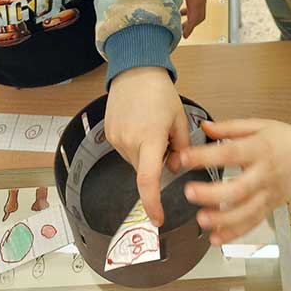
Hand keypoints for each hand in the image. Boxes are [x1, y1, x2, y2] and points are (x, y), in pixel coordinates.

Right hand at [104, 68, 189, 227]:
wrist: (134, 71)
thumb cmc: (160, 93)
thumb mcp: (180, 120)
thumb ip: (181, 149)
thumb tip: (175, 168)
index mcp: (150, 138)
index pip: (148, 180)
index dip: (152, 203)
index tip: (157, 219)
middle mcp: (129, 141)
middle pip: (145, 171)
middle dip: (158, 165)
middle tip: (167, 141)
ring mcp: (116, 138)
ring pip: (136, 162)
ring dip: (147, 154)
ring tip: (152, 127)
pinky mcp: (109, 134)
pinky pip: (127, 151)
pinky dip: (137, 147)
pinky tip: (141, 126)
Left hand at [179, 0, 208, 38]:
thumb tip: (162, 8)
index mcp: (196, 1)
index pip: (194, 19)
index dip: (189, 28)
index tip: (184, 36)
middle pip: (198, 17)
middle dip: (191, 25)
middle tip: (182, 31)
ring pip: (199, 12)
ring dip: (191, 18)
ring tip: (181, 22)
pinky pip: (197, 6)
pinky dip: (191, 11)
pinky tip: (182, 10)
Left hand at [180, 119, 290, 243]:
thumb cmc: (287, 140)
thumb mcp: (260, 125)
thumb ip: (230, 128)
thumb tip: (204, 127)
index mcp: (259, 149)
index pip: (229, 154)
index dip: (205, 157)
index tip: (183, 158)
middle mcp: (264, 174)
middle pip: (238, 189)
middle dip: (212, 194)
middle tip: (189, 192)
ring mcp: (268, 194)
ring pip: (246, 212)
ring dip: (223, 220)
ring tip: (201, 220)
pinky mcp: (270, 207)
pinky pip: (252, 223)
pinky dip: (235, 233)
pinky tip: (216, 238)